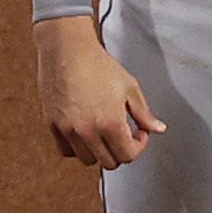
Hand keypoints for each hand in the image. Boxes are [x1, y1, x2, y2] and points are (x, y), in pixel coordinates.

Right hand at [34, 16, 164, 167]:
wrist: (68, 50)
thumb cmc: (97, 64)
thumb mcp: (129, 87)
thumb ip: (144, 113)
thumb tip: (158, 129)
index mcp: (110, 123)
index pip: (127, 155)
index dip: (138, 147)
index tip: (138, 134)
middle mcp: (88, 131)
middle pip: (108, 163)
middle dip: (120, 151)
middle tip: (122, 135)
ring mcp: (68, 130)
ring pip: (87, 160)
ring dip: (99, 152)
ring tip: (103, 134)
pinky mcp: (53, 125)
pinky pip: (66, 150)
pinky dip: (77, 147)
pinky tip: (85, 133)